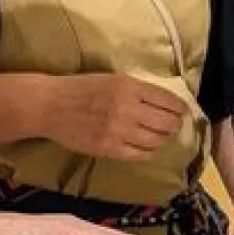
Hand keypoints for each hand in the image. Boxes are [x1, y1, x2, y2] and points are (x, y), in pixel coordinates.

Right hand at [40, 73, 189, 161]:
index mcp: (129, 87)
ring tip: (160, 137)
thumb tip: (165, 102)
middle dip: (174, 125)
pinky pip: (140, 155)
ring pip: (156, 140)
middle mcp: (127, 108)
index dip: (180, 108)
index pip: (167, 100)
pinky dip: (149, 152)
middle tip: (173, 126)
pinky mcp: (108, 148)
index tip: (183, 112)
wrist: (50, 105)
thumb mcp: (113, 79)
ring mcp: (118, 130)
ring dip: (163, 139)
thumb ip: (137, 90)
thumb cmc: (81, 88)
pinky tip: (147, 147)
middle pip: (166, 123)